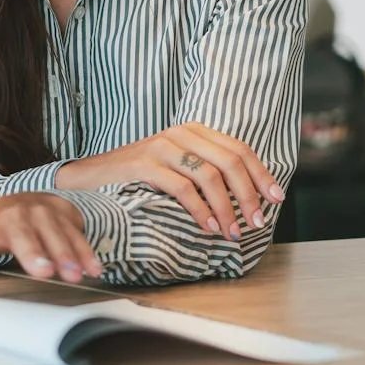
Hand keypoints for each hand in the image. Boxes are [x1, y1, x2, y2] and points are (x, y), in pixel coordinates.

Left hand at [0, 194, 102, 284]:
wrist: (25, 202)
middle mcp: (14, 213)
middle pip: (22, 230)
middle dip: (32, 250)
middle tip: (40, 271)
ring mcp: (42, 213)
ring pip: (54, 233)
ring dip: (64, 253)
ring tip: (72, 275)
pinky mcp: (65, 218)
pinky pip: (77, 235)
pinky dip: (86, 252)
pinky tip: (93, 270)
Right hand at [56, 122, 284, 243]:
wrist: (88, 177)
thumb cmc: (137, 178)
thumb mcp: (175, 167)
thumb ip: (204, 172)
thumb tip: (246, 199)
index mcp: (193, 131)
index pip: (238, 148)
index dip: (261, 174)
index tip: (276, 199)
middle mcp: (180, 133)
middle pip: (229, 161)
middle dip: (248, 195)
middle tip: (257, 222)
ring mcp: (161, 146)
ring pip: (209, 176)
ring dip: (226, 209)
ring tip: (233, 233)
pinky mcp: (144, 164)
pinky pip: (182, 187)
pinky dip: (200, 210)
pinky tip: (208, 228)